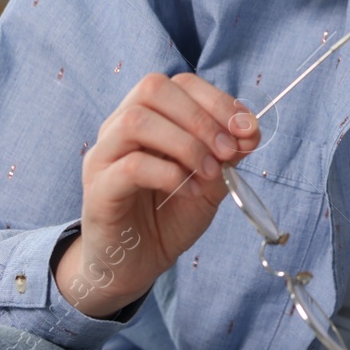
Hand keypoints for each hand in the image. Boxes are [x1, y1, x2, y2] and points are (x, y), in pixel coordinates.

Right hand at [54, 72, 260, 318]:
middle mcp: (119, 128)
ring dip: (185, 143)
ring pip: (137, 121)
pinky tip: (191, 192)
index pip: (178, 83)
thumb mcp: (210, 182)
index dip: (217, 99)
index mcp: (148, 118)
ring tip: (210, 172)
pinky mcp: (98, 190)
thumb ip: (228, 154)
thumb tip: (250, 129)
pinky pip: (131, 166)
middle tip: (227, 151)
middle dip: (201, 117)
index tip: (246, 129)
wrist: (135, 266)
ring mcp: (104, 157)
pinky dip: (170, 175)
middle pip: (152, 89)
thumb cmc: (169, 217)